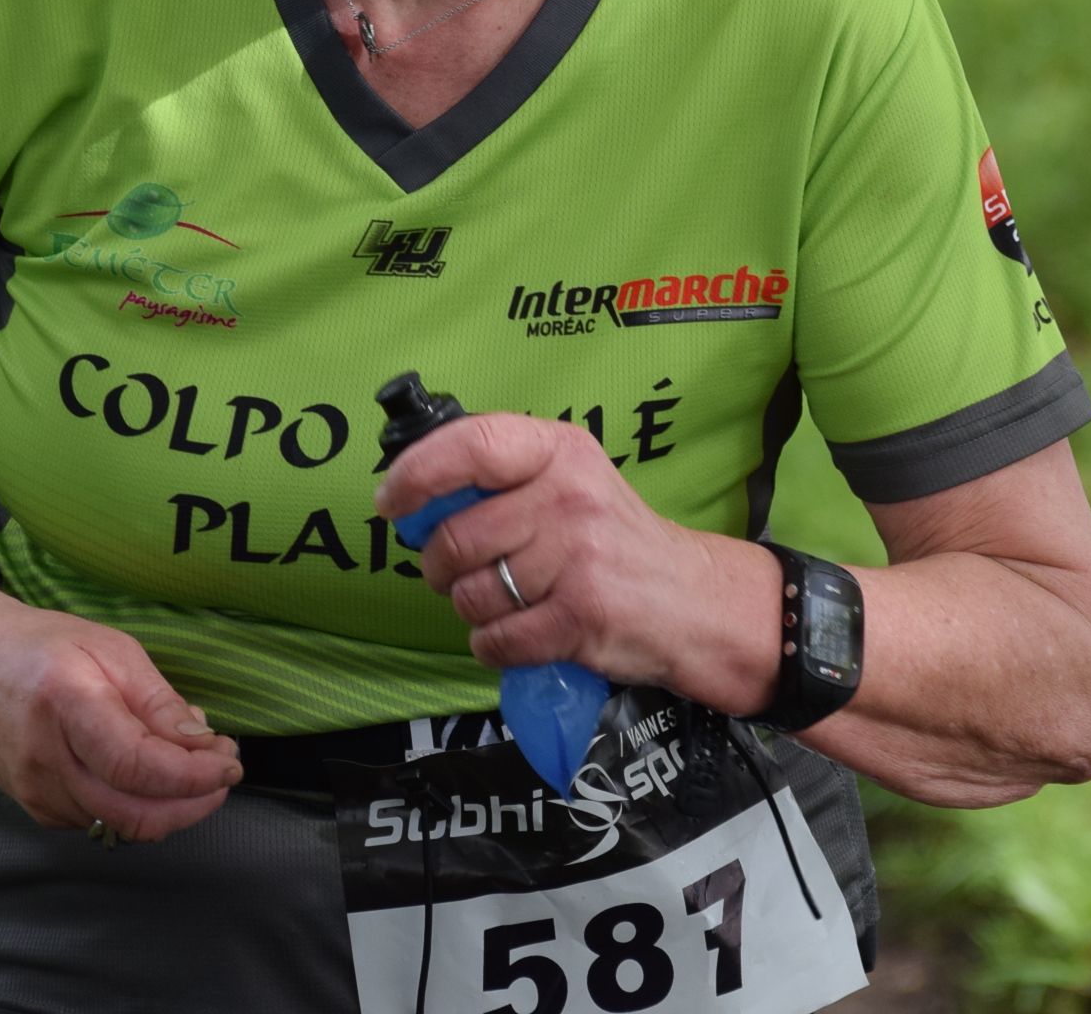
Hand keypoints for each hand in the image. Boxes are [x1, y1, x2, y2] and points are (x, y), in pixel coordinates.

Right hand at [0, 570, 242, 841]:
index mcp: (67, 703)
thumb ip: (157, 702)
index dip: (195, 775)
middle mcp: (46, 759)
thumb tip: (204, 745)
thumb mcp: (110, 648)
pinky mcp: (36, 809)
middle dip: (195, 802)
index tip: (231, 760)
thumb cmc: (41, 646)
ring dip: (171, 806)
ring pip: (123, 825)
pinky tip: (149, 773)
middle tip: (223, 771)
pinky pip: (102, 821)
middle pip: (136, 812)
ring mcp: (36, 792)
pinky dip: (138, 806)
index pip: (139, 766)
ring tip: (191, 764)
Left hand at [370, 411, 777, 716]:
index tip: (392, 502)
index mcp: (560, 450)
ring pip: (471, 594)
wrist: (697, 602)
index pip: (470, 445)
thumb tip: (412, 498)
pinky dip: (494, 646)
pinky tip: (520, 634)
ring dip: (472, 610)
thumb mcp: (572, 481)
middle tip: (459, 573)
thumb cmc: (618, 541)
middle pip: (456, 536)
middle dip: (441, 567)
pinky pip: (496, 639)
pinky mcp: (581, 616)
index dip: (416, 474)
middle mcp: (568, 496)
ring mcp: (577, 557)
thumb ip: (504, 479)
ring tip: (506, 603)